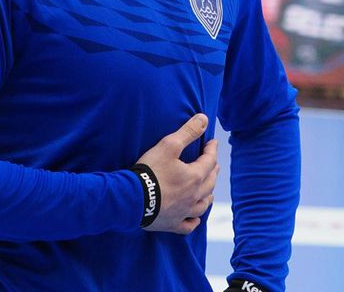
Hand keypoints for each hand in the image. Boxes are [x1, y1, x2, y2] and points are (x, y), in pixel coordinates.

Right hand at [135, 113, 218, 234]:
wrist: (131, 199)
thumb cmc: (150, 171)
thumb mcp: (169, 145)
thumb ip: (188, 132)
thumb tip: (204, 119)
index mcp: (195, 177)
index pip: (210, 160)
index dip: (212, 149)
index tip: (212, 142)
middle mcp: (194, 196)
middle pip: (210, 182)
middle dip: (212, 170)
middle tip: (212, 162)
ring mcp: (184, 212)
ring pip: (203, 205)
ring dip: (208, 195)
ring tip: (208, 189)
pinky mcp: (172, 224)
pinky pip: (189, 225)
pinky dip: (194, 221)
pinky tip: (195, 218)